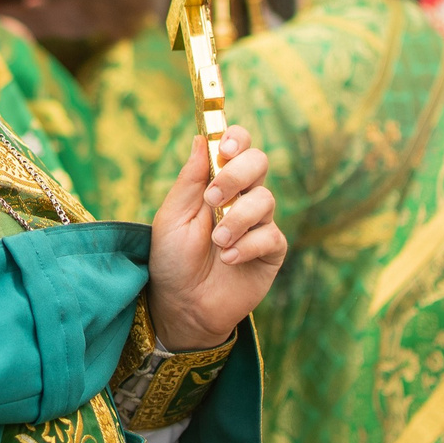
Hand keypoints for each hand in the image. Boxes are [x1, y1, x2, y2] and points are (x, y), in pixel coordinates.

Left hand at [145, 125, 287, 351]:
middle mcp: (242, 197)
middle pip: (259, 162)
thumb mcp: (172, 216)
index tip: (224, 149)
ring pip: (265, 200)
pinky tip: (228, 259)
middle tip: (212, 198)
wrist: (182, 305)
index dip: (237, 139)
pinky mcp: (272, 251)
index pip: (238, 146)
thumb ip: (190, 179)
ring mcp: (259, 223)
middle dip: (237, 174)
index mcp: (216, 182)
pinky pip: (271, 236)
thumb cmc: (172, 259)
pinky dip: (247, 245)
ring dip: (237, 219)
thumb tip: (201, 137)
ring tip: (217, 242)